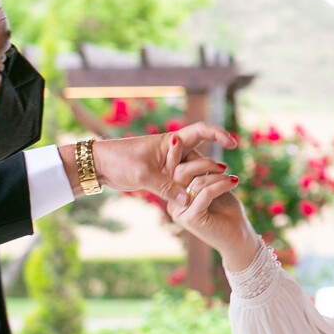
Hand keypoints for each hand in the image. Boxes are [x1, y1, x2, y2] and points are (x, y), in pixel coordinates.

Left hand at [89, 123, 238, 195]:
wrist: (100, 165)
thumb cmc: (120, 161)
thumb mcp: (144, 176)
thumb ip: (167, 188)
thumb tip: (188, 203)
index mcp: (171, 141)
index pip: (201, 131)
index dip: (219, 134)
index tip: (233, 144)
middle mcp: (174, 151)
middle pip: (202, 156)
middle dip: (214, 168)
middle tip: (228, 181)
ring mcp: (169, 164)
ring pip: (193, 172)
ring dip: (203, 181)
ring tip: (215, 193)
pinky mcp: (163, 176)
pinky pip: (183, 182)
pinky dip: (190, 189)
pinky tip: (198, 200)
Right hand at [163, 137, 263, 266]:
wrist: (239, 237)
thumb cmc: (227, 210)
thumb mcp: (213, 185)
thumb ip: (201, 172)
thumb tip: (190, 149)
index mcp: (175, 194)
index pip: (174, 169)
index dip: (175, 153)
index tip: (178, 137)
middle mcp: (173, 203)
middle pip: (180, 173)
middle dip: (202, 163)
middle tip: (222, 165)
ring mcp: (180, 212)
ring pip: (195, 182)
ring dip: (217, 176)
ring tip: (232, 178)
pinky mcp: (191, 219)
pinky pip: (205, 193)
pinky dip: (221, 185)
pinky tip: (234, 182)